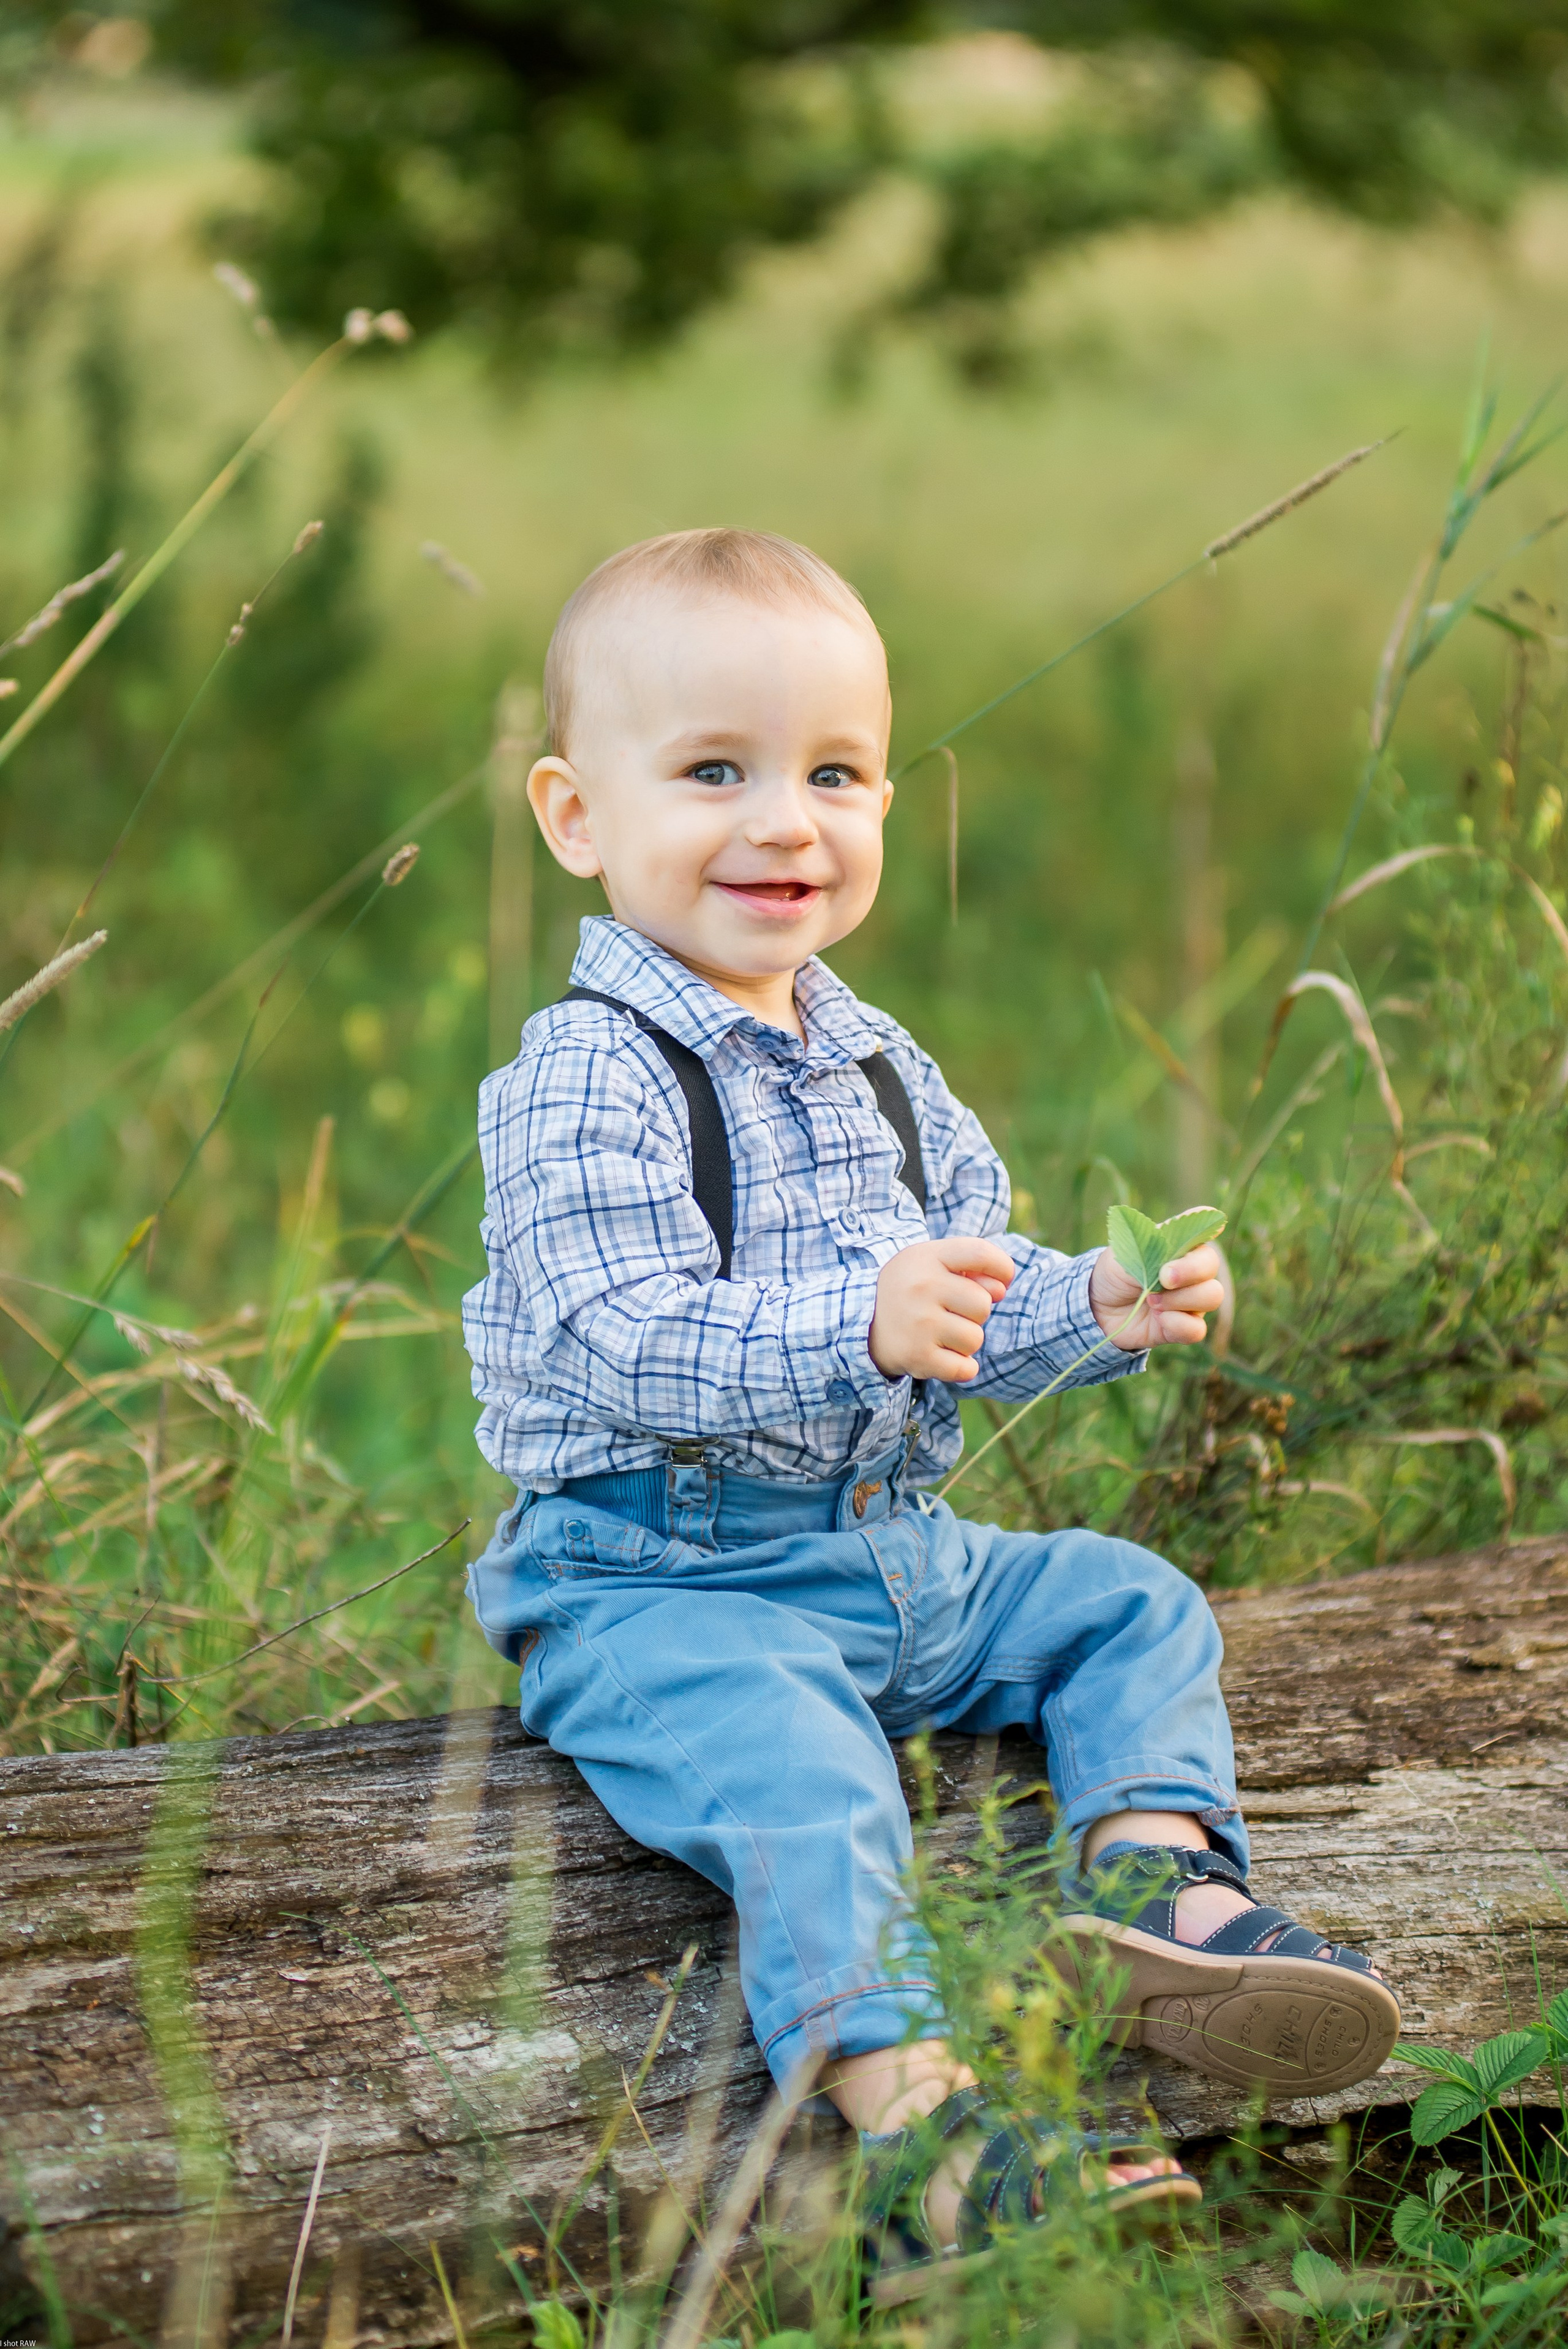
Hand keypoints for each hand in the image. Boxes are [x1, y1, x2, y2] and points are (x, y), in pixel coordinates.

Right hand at [869, 1236, 1015, 1382]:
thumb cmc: (912, 1290)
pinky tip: (943, 1356)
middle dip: (974, 1314)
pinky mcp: (918, 1357)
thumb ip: (971, 1266)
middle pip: (983, 1304)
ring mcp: (919, 1323)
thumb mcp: (932, 1264)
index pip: (981, 1254)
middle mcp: (922, 1287)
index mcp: (927, 1257)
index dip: (1002, 1268)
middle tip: (949, 1313)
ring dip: (965, 1342)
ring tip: (940, 1335)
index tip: (1002, 1281)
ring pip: (975, 1339)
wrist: (861, 1325)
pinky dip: (961, 1367)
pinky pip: (965, 1368)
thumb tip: (1000, 1290)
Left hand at [1090, 1242, 1224, 1351]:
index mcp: (1180, 1246)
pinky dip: (1179, 1324)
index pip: (1204, 1234)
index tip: (1174, 1255)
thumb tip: (1201, 1213)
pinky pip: (1197, 1329)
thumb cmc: (1116, 1272)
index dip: (1198, 1240)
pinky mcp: (1183, 1326)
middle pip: (1212, 1267)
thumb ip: (1161, 1239)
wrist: (1097, 1307)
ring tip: (1152, 1301)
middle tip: (1161, 1280)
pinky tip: (1159, 1320)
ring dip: (1180, 1300)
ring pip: (1211, 1296)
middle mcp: (1191, 1272)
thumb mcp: (1128, 1249)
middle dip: (1188, 1273)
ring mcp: (1190, 1300)